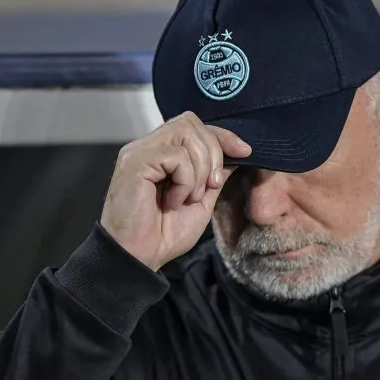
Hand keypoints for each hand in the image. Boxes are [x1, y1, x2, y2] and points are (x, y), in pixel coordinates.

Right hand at [100, 111, 251, 270]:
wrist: (139, 258)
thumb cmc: (163, 234)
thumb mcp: (201, 201)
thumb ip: (214, 175)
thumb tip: (235, 153)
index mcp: (161, 152)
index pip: (194, 125)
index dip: (222, 135)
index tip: (244, 152)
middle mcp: (148, 146)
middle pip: (191, 122)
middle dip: (213, 153)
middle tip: (210, 186)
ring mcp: (139, 152)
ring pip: (186, 133)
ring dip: (200, 169)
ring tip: (189, 198)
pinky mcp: (135, 162)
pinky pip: (176, 156)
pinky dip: (185, 181)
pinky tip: (173, 201)